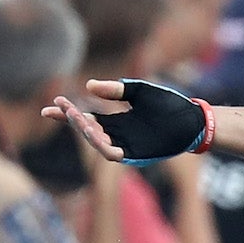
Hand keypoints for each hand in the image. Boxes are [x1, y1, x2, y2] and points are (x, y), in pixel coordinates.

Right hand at [42, 79, 208, 164]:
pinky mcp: (139, 155)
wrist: (193, 120)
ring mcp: (128, 145)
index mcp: (116, 120)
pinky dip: (108, 149)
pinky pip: (118, 156)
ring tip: (81, 121)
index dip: (68, 114)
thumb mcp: (139, 92)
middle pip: (89, 130)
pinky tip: (101, 140)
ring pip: (100, 144)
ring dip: (89, 134)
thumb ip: (116, 90)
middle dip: (75, 121)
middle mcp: (119, 134)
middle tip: (66, 109)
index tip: (49, 107)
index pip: (86, 118)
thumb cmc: (169, 105)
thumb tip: (88, 86)